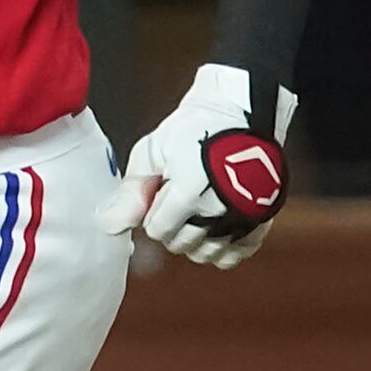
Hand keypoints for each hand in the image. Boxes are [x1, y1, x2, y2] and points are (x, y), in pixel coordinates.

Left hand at [95, 62, 296, 268]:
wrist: (237, 115)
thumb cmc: (191, 131)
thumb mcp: (151, 153)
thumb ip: (131, 193)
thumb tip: (108, 225)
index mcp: (189, 191)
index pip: (157, 230)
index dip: (152, 213)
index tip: (158, 193)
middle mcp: (220, 210)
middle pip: (181, 244)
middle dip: (171, 227)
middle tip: (175, 199)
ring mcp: (245, 218)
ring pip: (206, 254)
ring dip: (194, 240)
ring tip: (194, 210)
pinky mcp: (263, 220)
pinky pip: (236, 254)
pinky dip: (222, 248)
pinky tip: (213, 226)